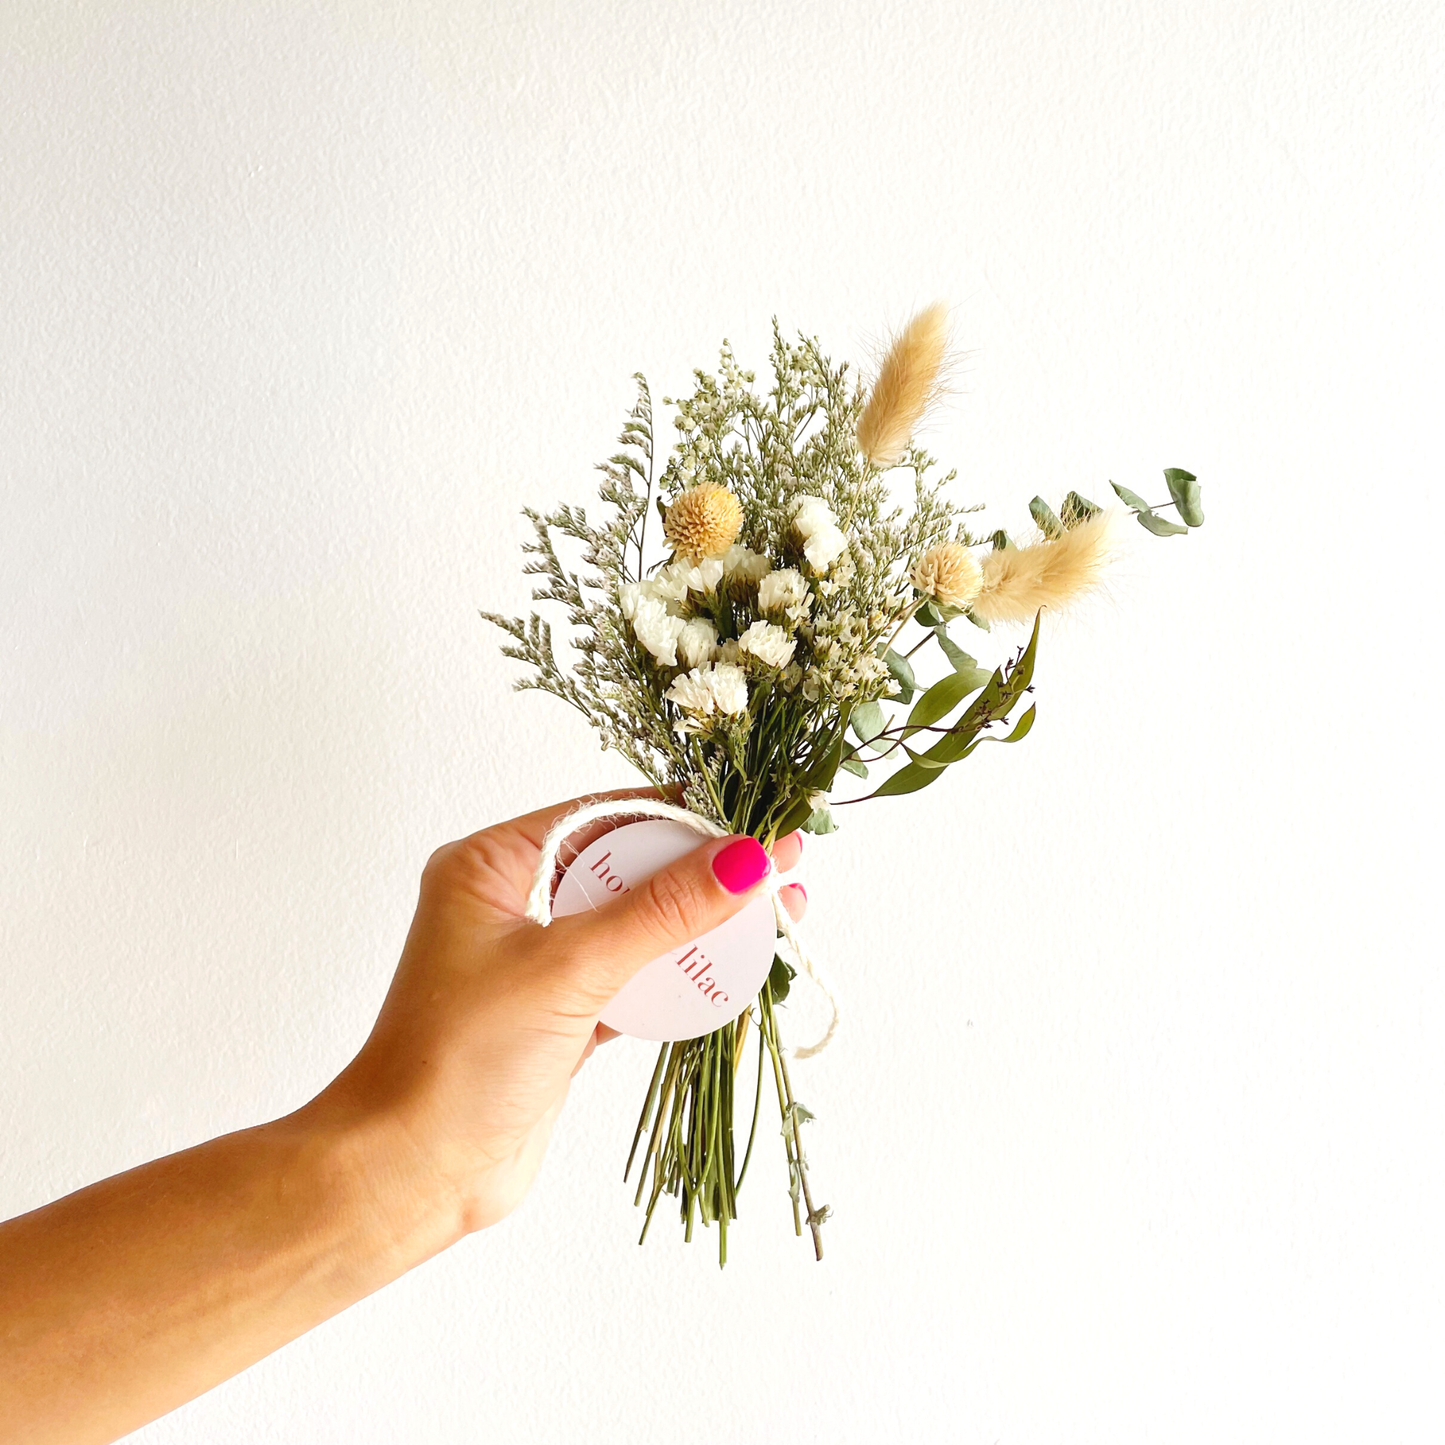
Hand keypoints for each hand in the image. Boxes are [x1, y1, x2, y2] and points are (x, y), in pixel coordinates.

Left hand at [309, 792, 806, 1238]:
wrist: (411, 1174)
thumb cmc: (460, 1058)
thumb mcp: (570, 968)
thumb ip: (661, 911)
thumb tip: (743, 860)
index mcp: (492, 865)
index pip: (606, 817)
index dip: (684, 817)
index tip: (754, 818)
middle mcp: (513, 902)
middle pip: (630, 867)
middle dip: (707, 869)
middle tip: (785, 863)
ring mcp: (539, 960)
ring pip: (639, 923)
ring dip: (704, 922)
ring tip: (781, 910)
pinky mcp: (562, 1013)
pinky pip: (635, 976)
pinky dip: (682, 973)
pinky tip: (738, 965)